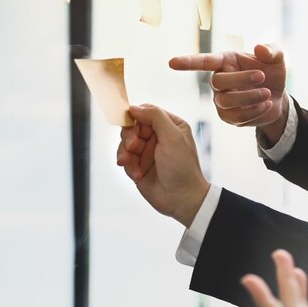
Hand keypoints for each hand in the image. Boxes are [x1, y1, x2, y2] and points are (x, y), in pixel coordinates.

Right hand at [116, 105, 209, 227]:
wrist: (181, 199)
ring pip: (125, 143)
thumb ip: (155, 117)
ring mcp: (148, 152)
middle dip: (129, 137)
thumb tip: (133, 107)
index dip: (135, 117)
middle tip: (132, 147)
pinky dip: (128, 166)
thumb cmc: (182, 167)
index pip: (146, 112)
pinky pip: (125, 159)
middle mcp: (159, 136)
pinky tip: (137, 175)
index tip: (129, 123)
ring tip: (131, 164)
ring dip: (126, 153)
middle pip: (132, 127)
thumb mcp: (173, 137)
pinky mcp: (139, 166)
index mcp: (170, 125)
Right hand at [169, 44, 287, 143]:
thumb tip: (259, 48)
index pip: (204, 61)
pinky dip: (255, 111)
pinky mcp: (229, 117)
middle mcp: (218, 81)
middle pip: (218, 82)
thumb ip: (272, 50)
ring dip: (250, 97)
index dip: (188, 63)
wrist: (278, 97)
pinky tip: (266, 104)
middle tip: (262, 76)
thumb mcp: (277, 58)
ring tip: (268, 93)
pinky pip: (237, 117)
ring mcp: (221, 101)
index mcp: (225, 61)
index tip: (172, 63)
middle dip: (241, 79)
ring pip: (227, 101)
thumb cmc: (272, 72)